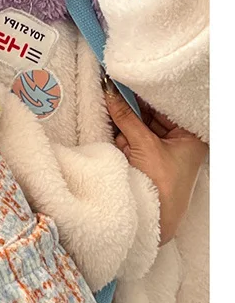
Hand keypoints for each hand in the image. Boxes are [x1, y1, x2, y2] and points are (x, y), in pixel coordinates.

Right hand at [104, 83, 207, 245]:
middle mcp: (181, 143)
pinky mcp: (149, 164)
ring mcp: (164, 154)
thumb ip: (126, 118)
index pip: (168, 107)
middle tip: (115, 97)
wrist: (156, 219)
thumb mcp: (144, 145)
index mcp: (191, 136)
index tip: (128, 83)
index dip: (147, 96)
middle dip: (133, 114)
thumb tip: (111, 94)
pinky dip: (125, 142)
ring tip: (121, 135)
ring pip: (141, 130)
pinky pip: (135, 143)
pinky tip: (120, 144)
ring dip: (127, 130)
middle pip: (153, 118)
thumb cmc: (164, 185)